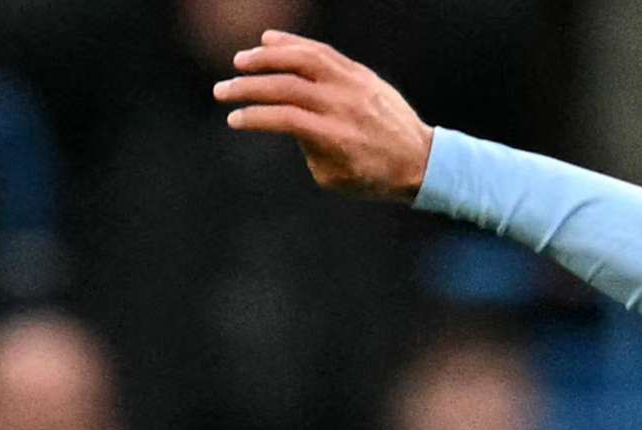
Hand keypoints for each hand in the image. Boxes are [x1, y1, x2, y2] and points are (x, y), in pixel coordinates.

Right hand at [214, 30, 432, 198]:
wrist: (420, 160)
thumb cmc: (372, 176)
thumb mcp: (333, 177)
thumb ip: (306, 147)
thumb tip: (286, 117)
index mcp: (335, 136)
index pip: (284, 118)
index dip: (254, 117)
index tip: (233, 120)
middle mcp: (342, 105)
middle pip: (286, 86)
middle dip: (248, 87)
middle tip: (221, 90)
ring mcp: (353, 85)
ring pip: (303, 59)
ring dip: (267, 57)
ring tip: (241, 61)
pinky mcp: (360, 73)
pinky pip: (323, 52)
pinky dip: (293, 44)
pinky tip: (268, 41)